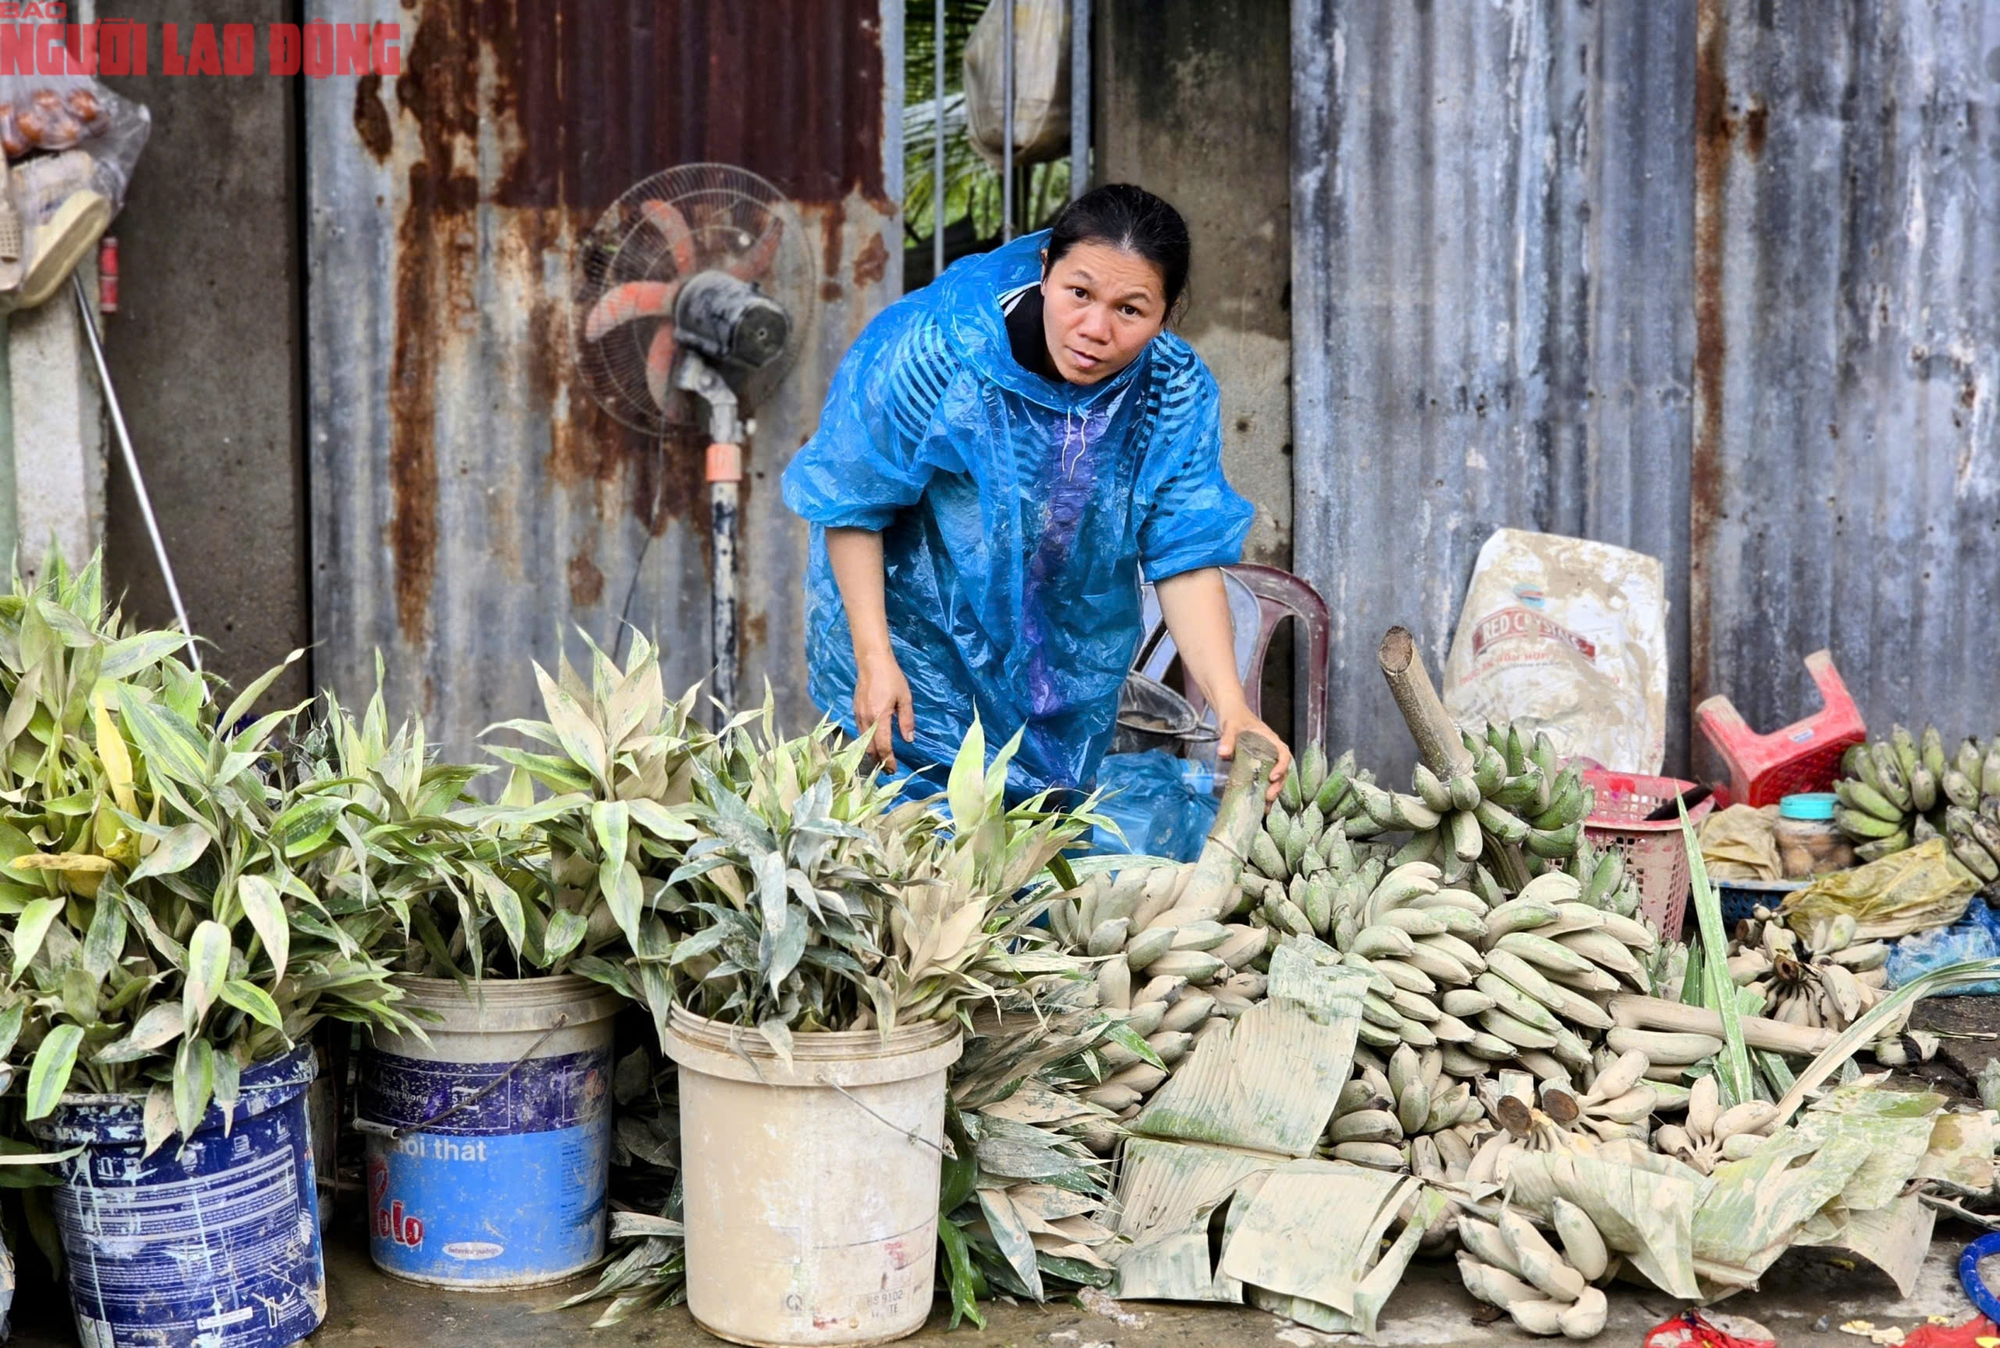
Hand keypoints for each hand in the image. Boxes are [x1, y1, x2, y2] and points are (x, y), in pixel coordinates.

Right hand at [853, 653, 914, 770]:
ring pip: (863, 741)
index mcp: (879, 717)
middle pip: (869, 748)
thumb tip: (909, 739)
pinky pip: (860, 731)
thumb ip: (907, 720)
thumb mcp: (905, 699)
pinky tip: (873, 742)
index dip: (888, 760)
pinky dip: (866, 741)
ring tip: (881, 759)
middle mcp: (866, 719)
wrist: (871, 661)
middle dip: (878, 760)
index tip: (893, 770)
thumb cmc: (891, 678)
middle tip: (887, 769)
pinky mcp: (855, 710)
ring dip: (871, 752)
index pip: (883, 746)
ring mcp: (858, 715)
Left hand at [1216, 706, 1292, 802]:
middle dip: (1278, 786)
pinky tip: (1258, 805)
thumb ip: (1228, 738)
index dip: (1281, 767)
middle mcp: (1272, 751)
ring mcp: (1266, 759)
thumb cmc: (1235, 718)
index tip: (1272, 777)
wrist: (1231, 715)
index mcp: (1271, 740)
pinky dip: (1262, 792)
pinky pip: (1264, 779)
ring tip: (1265, 807)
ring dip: (1272, 792)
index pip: (1284, 754)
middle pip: (1282, 770)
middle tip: (1268, 797)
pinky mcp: (1258, 766)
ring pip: (1275, 778)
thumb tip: (1222, 753)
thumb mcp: (1231, 726)